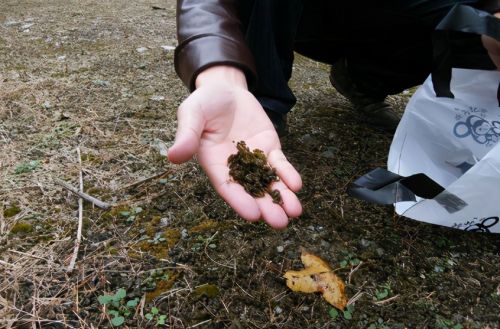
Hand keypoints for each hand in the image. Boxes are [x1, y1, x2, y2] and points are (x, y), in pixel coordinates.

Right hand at [168, 66, 301, 227]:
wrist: (225, 89)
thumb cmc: (204, 103)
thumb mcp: (191, 114)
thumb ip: (187, 134)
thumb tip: (173, 156)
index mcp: (214, 163)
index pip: (228, 187)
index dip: (240, 201)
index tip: (253, 215)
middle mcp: (235, 167)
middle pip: (252, 191)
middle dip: (267, 207)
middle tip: (280, 223)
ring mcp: (254, 159)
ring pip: (269, 182)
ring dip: (281, 197)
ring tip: (294, 212)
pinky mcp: (268, 148)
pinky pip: (280, 164)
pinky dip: (288, 175)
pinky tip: (296, 186)